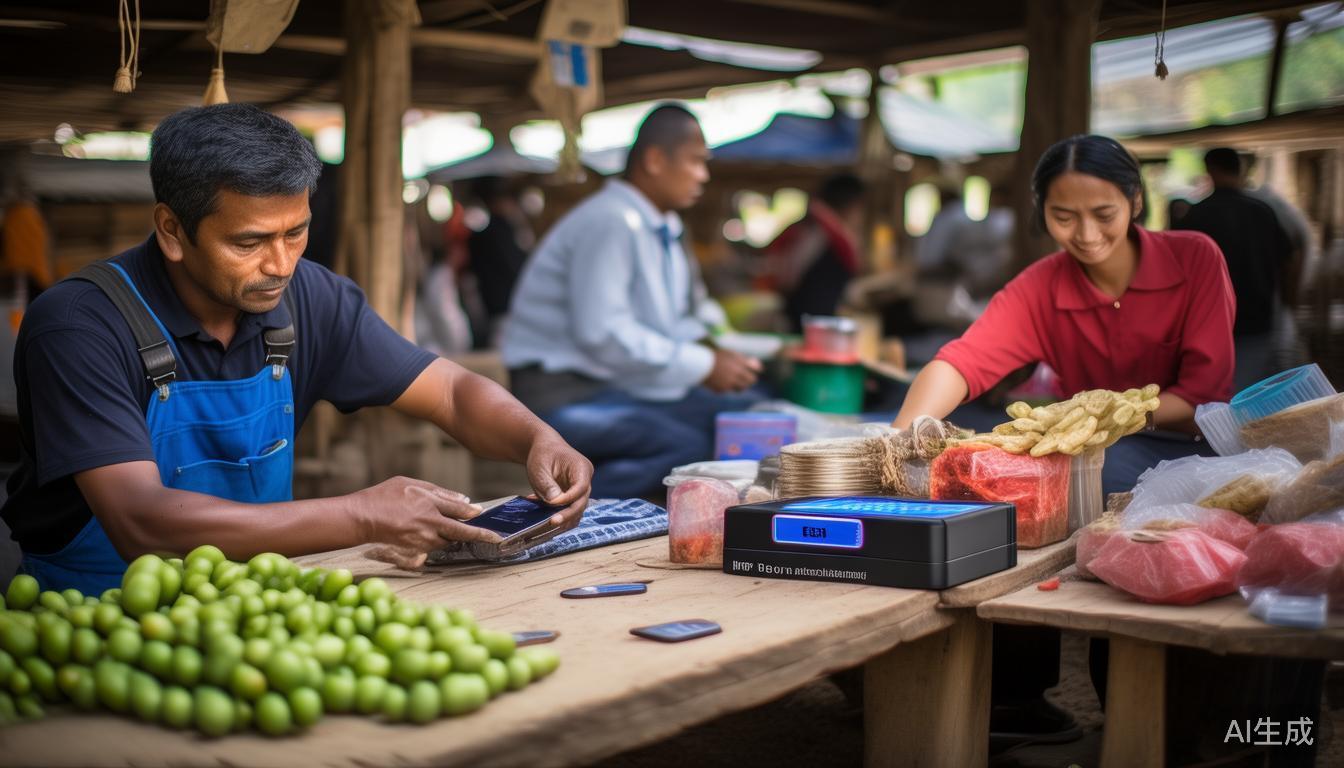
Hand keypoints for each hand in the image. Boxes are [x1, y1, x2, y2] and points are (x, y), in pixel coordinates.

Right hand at [353, 477, 500, 558]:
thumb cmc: (384, 496)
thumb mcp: (411, 483)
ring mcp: (422, 539)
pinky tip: (435, 534)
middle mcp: (429, 523)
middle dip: (481, 535)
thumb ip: (440, 493)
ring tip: (457, 530)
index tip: (485, 515)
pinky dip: (439, 540)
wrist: (361, 518)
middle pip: (461, 532)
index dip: (475, 514)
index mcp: (429, 503)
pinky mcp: (415, 550)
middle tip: (496, 538)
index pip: (460, 511)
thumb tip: (465, 501)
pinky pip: (435, 546)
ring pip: (448, 540)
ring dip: (454, 536)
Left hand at [525, 435, 591, 530]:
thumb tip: (555, 502)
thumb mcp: (540, 468)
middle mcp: (585, 480)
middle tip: (551, 522)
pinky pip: (569, 512)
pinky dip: (558, 516)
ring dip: (563, 519)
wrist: (544, 449)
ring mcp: (580, 491)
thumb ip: (548, 485)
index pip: (581, 487)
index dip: (568, 498)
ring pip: (576, 511)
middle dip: (567, 514)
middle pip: (581, 502)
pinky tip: (543, 515)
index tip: (552, 503)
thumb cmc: (543, 454)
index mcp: (582, 467)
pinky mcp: (573, 499)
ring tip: (545, 523)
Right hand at [703, 348, 761, 392]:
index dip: (754, 371)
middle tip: (744, 378)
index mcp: (739, 363)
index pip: (755, 370)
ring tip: (731, 379)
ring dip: (739, 385)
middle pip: (751, 381)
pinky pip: (728, 390)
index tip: (752, 371)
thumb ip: (746, 361)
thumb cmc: (716, 358)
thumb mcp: (731, 355)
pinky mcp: (722, 390)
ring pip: (741, 388)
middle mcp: (736, 373)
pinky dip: (726, 387)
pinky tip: (719, 381)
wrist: (698, 364)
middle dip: (749, 380)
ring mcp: (729, 383)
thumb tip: (760, 368)